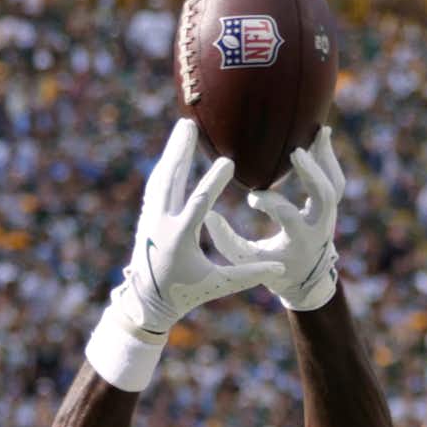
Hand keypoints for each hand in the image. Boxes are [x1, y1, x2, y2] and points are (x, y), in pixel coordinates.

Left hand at [84, 119, 280, 390]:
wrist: (145, 302)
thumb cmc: (186, 294)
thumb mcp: (218, 285)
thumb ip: (249, 275)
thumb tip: (281, 267)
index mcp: (180, 237)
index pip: (199, 203)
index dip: (213, 181)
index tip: (228, 161)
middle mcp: (161, 222)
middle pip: (171, 179)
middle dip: (181, 151)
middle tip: (190, 124)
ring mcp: (150, 217)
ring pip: (162, 177)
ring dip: (173, 152)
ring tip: (184, 128)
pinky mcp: (146, 216)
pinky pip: (157, 184)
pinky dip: (167, 165)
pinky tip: (175, 151)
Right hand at [203, 126, 343, 311]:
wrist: (306, 278)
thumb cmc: (272, 269)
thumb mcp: (248, 262)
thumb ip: (227, 242)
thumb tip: (208, 216)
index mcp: (300, 240)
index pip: (288, 215)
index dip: (269, 202)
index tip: (252, 197)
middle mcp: (320, 227)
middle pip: (324, 196)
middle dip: (311, 174)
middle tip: (296, 152)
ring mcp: (330, 215)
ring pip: (334, 184)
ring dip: (325, 158)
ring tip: (319, 130)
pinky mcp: (331, 206)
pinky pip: (335, 179)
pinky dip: (329, 158)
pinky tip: (323, 134)